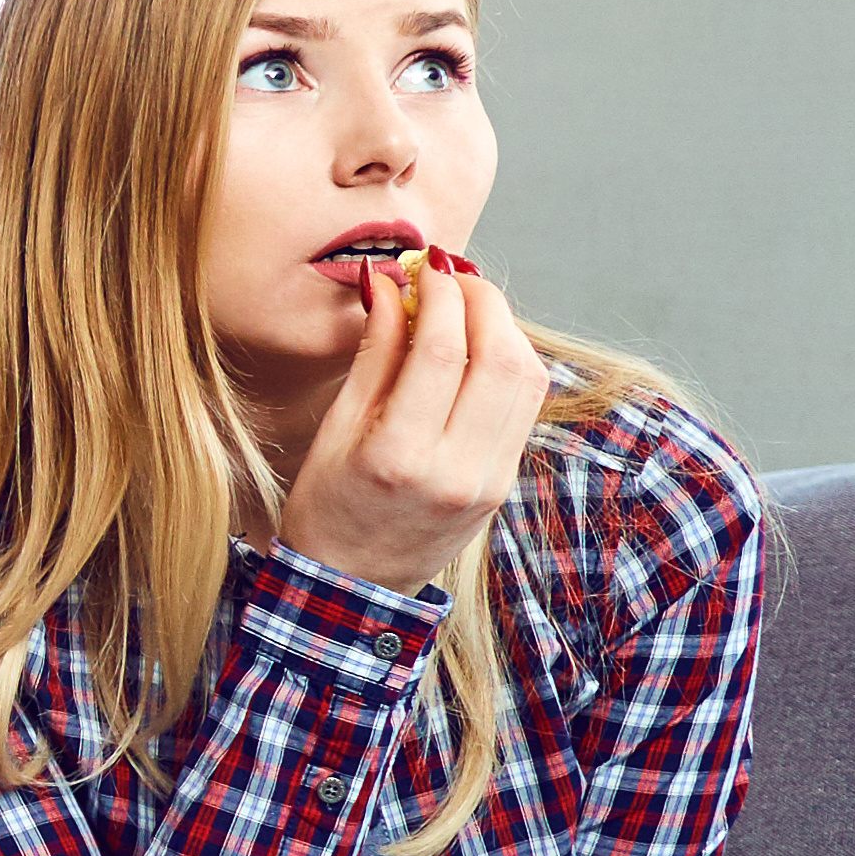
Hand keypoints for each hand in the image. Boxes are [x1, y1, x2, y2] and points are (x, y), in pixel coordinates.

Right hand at [274, 256, 541, 591]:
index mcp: (399, 456)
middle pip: (499, 357)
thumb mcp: (334, 430)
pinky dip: (510, 361)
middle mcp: (456, 469)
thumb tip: (389, 286)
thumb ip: (373, 355)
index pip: (443, 351)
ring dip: (503, 326)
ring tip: (467, 306)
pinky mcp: (505, 482)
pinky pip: (525, 405)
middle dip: (481, 300)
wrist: (354, 587)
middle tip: (451, 276)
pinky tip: (480, 347)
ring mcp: (490, 480)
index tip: (424, 268)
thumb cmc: (327, 508)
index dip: (439, 296)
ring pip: (527, 377)